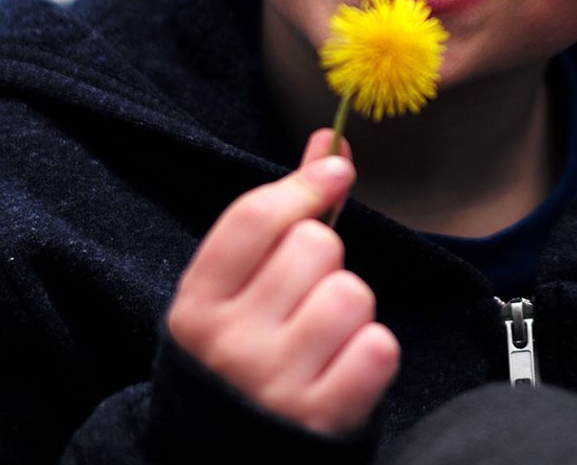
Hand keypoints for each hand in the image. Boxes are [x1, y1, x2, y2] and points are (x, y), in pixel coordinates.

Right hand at [166, 129, 400, 435]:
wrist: (226, 454)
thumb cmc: (240, 355)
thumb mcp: (235, 289)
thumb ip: (282, 212)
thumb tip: (328, 142)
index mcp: (197, 305)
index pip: (254, 218)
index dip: (305, 183)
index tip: (334, 173)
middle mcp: (231, 344)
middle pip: (314, 246)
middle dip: (325, 260)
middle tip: (306, 296)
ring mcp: (276, 384)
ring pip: (352, 293)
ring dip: (352, 307)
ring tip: (325, 334)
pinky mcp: (323, 418)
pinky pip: (379, 348)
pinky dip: (373, 350)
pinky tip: (345, 364)